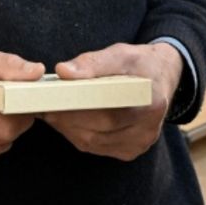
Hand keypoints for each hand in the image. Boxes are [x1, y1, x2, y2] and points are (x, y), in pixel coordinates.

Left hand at [42, 42, 182, 160]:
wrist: (162, 78)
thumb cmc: (140, 63)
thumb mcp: (121, 53)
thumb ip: (93, 62)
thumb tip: (63, 72)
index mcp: (152, 102)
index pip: (109, 111)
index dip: (77, 108)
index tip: (52, 99)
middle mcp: (149, 129)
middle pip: (98, 129)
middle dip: (66, 117)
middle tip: (43, 104)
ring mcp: (139, 144)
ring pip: (92, 142)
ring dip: (67, 127)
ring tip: (51, 110)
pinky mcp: (129, 151)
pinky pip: (95, 147)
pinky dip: (76, 134)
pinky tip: (66, 120)